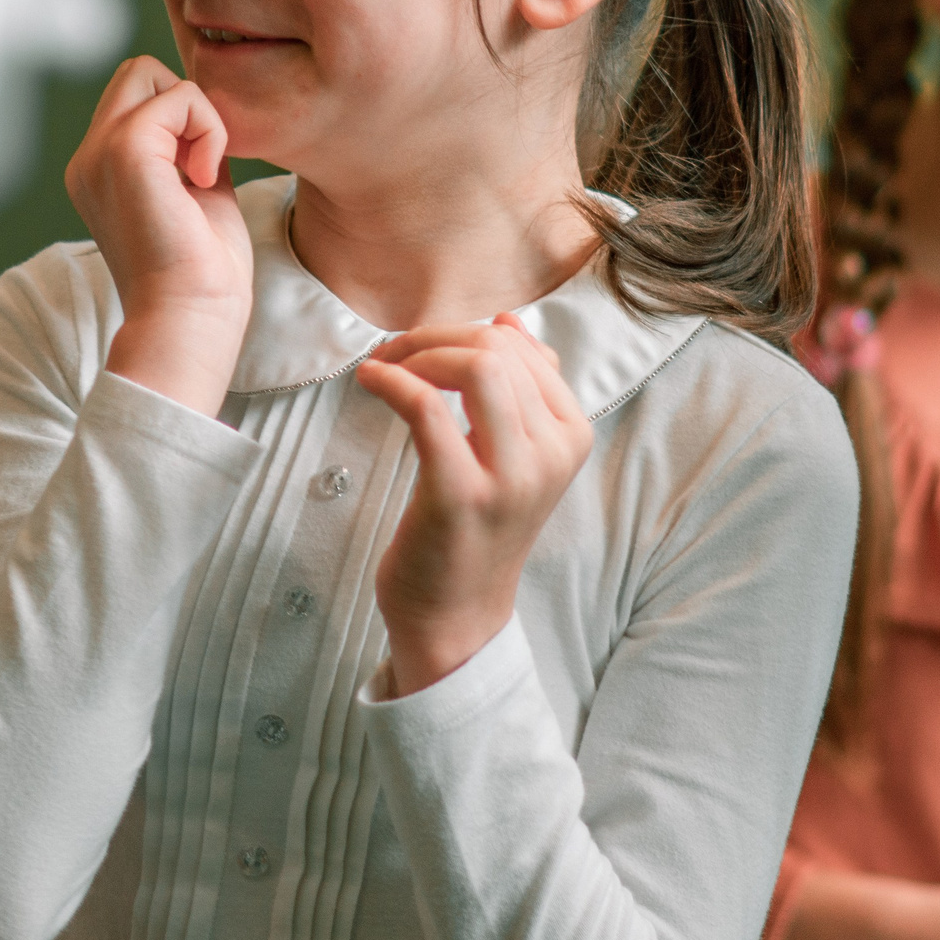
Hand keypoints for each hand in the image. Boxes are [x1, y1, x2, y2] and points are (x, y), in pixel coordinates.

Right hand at [64, 56, 253, 415]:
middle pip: (136, 74)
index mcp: (98, 172)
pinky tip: (204, 179)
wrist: (190, 318)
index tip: (200, 176)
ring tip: (201, 174)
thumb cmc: (201, 274)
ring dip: (196, 117)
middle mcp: (88, 159)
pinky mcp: (124, 151)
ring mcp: (99, 153)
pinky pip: (180, 97)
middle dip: (183, 106)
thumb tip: (205, 111)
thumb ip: (188, 149)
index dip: (181, 121)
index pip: (136, 100)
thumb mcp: (193, 194)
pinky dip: (208, 129)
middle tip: (201, 167)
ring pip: (151, 73)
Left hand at [357, 314, 593, 694]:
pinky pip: (427, 407)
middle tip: (393, 355)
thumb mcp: (517, 456)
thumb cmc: (476, 528)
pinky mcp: (460, 496)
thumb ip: (522, 393)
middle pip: (496, 349)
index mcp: (570, 436)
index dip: (461, 333)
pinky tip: (369, 383)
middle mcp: (551, 454)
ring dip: (416, 353)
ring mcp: (510, 478)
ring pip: (475, 367)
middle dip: (433, 337)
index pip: (521, 348)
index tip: (421, 349)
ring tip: (383, 369)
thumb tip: (509, 324)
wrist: (456, 615)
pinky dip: (392, 381)